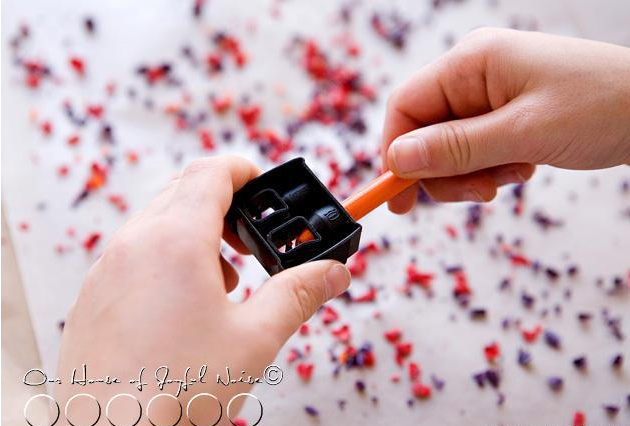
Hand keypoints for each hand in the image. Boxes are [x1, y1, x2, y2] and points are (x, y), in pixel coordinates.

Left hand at [55, 156, 350, 424]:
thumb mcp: (255, 339)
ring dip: (195, 234)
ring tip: (222, 282)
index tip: (263, 185)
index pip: (210, 172)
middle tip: (249, 244)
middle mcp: (132, 244)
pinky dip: (166, 259)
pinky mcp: (92, 296)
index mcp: (175, 240)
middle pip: (183, 191)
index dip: (243, 170)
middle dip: (224, 206)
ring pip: (156, 223)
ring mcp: (106, 269)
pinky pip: (133, 254)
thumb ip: (299, 295)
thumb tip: (333, 271)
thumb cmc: (177, 391)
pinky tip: (184, 306)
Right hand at [382, 28, 629, 211]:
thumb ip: (456, 147)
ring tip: (511, 176)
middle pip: (425, 132)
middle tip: (478, 194)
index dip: (395, 153)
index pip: (406, 106)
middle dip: (444, 171)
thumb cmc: (604, 106)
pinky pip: (475, 150)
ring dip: (470, 174)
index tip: (398, 198)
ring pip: (449, 147)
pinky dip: (490, 170)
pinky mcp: (505, 115)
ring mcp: (490, 95)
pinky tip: (522, 167)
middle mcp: (475, 75)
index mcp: (472, 62)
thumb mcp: (524, 132)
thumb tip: (397, 159)